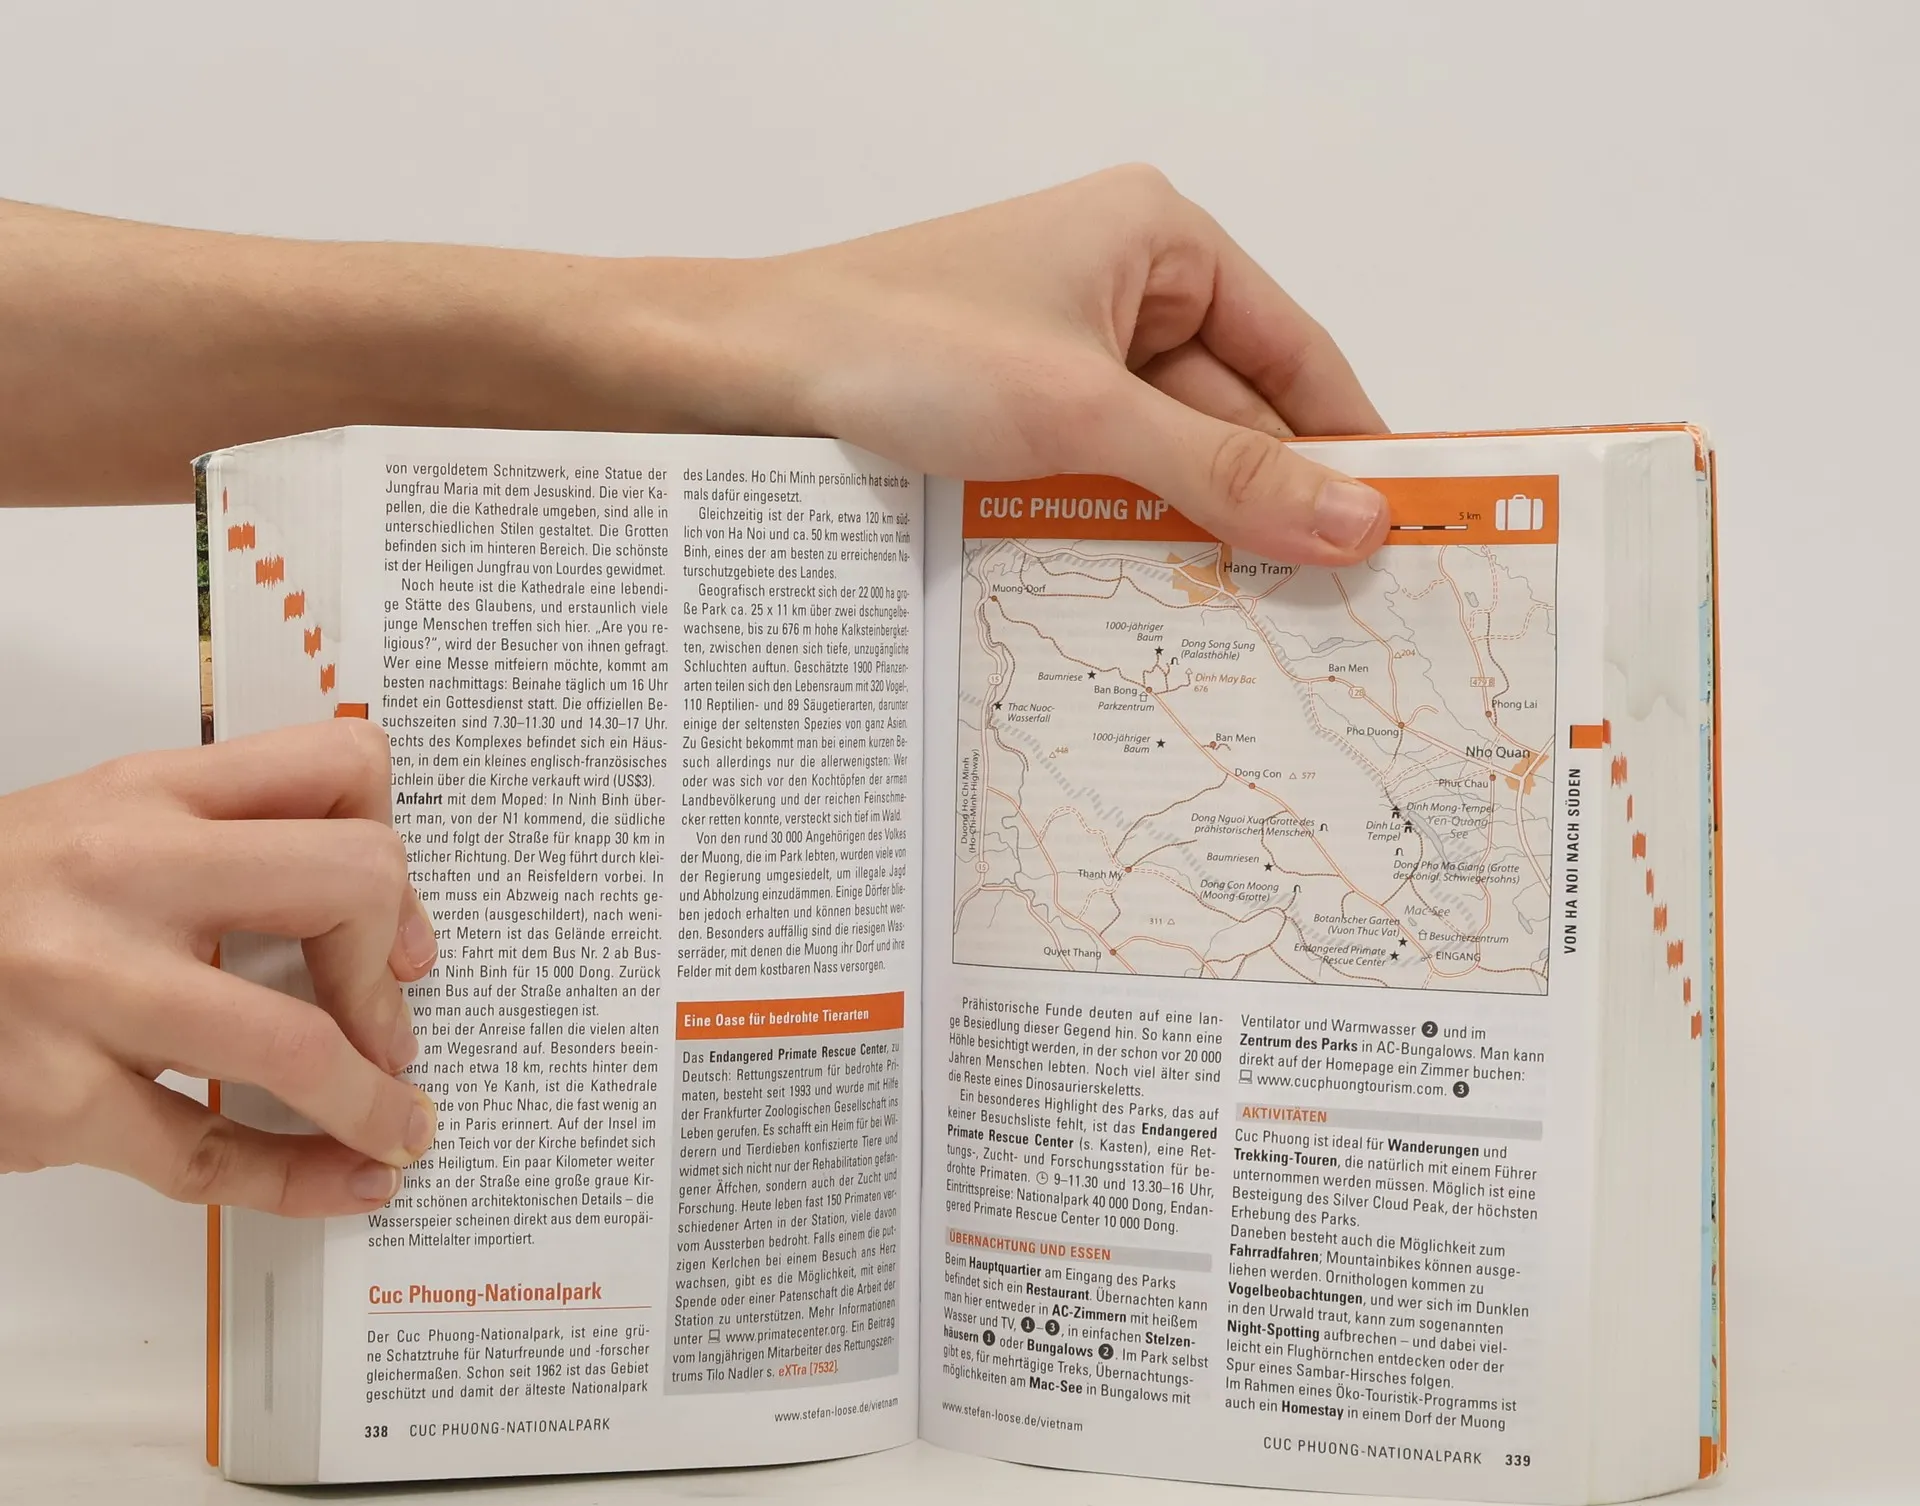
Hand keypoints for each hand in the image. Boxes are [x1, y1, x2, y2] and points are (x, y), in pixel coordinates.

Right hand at [0, 720, 437, 1214]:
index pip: (335, 768)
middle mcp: (122, 876)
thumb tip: (372, 914)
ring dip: (374, 1102)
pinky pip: (211, 1154)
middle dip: (390, 973)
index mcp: (145, 797)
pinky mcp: (54, 1100)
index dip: (396, 852)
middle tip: (393, 1030)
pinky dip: (299, 1181)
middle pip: (346, 885)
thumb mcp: (92, 830)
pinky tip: (346, 1184)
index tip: (397, 927)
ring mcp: (87, 990)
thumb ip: (217, 844)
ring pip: (295, 1044)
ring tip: (399, 1128)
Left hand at [741, 165, 1389, 564]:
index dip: (1348, 441)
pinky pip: (1101, 483)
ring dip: (1195, 533)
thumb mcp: (1084, 416)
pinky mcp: (1014, 420)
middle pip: (1233, 414)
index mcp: (1157, 241)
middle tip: (1331, 611)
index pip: (1294, 350)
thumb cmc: (896, 347)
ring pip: (1165, 461)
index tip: (1397, 529)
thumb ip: (1223, 473)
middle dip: (1268, 506)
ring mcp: (1063, 360)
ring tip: (1255, 627)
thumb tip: (1354, 520)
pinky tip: (1157, 603)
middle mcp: (1118, 291)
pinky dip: (1126, 537)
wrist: (736, 379)